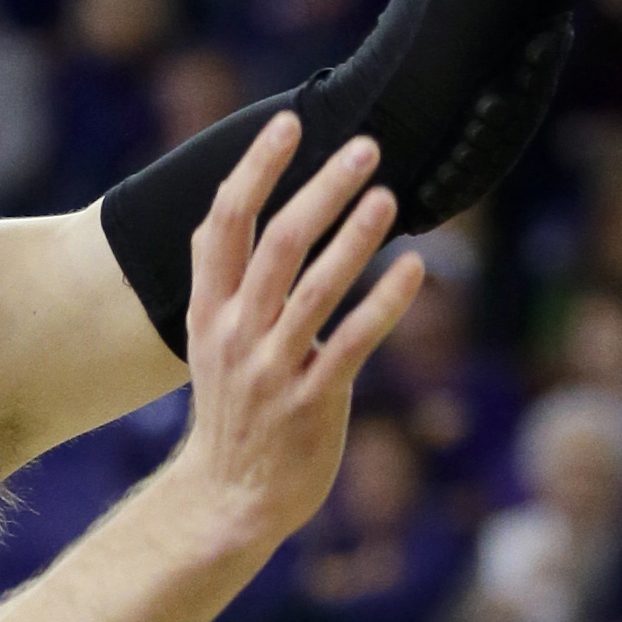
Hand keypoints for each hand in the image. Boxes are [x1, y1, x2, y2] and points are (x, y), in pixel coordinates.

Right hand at [169, 116, 424, 557]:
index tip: (289, 122)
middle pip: (278, 242)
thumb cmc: (233, 410)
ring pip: (316, 287)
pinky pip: (353, 342)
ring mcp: (272, 368)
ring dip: (354, 236)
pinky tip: (414, 269)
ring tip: (387, 194)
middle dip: (321, 188)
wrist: (227, 499)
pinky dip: (385, 302)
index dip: (256, 169)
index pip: (225, 223)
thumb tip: (251, 217)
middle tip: (364, 147)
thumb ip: (229, 284)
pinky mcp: (311, 400)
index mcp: (207, 310)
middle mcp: (235, 332)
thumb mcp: (209, 341)